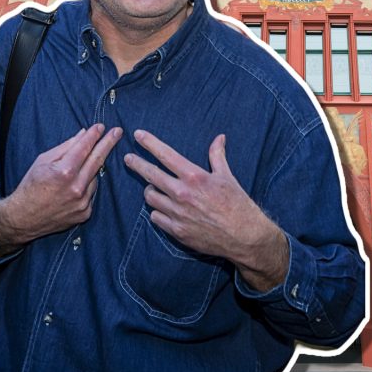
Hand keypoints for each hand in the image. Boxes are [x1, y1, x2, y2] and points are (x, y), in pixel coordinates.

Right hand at [0, 124, 122, 257]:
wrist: (23, 218)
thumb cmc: (30, 186)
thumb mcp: (42, 161)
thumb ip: (65, 148)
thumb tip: (83, 134)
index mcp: (64, 172)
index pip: (84, 148)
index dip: (94, 135)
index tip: (101, 126)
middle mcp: (77, 187)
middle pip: (98, 160)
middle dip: (108, 143)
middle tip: (117, 132)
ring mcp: (83, 202)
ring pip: (94, 177)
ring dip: (90, 170)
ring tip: (74, 172)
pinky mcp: (85, 213)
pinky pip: (91, 193)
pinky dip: (86, 187)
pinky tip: (73, 188)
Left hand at [125, 131, 288, 292]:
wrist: (243, 236)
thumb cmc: (237, 204)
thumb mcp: (227, 176)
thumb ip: (217, 156)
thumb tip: (219, 138)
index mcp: (194, 176)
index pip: (165, 155)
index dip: (150, 143)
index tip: (138, 135)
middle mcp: (182, 193)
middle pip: (150, 175)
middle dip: (136, 164)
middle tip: (129, 159)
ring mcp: (177, 213)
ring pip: (150, 197)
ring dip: (150, 190)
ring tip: (152, 188)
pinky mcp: (176, 230)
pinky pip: (156, 217)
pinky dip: (157, 211)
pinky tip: (161, 209)